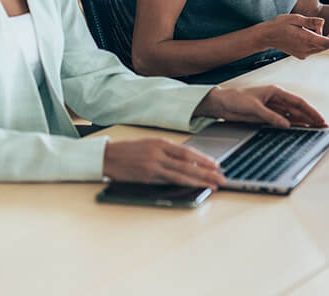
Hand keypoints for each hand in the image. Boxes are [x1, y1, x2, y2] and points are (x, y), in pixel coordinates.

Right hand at [102, 138, 224, 188]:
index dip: (203, 158)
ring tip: (212, 185)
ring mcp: (153, 166)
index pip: (187, 151)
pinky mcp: (147, 177)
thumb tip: (187, 160)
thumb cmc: (129, 150)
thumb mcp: (150, 144)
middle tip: (221, 178)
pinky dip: (182, 184)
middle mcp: (159, 153)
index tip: (216, 164)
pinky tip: (192, 187)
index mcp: (160, 143)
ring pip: (181, 175)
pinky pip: (168, 182)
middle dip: (206, 172)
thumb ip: (167, 151)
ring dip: (198, 180)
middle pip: (187, 164)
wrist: (107, 157)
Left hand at [193, 85, 327, 128]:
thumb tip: (286, 124)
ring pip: (291, 116)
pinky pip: (282, 121)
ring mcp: (271, 108)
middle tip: (321, 125)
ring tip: (313, 129)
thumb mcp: (254, 107)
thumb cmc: (235, 98)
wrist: (221, 104)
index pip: (297, 101)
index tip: (319, 118)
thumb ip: (271, 116)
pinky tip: (297, 129)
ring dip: (301, 122)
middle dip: (309, 117)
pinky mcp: (266, 116)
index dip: (309, 110)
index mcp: (274, 91)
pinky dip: (290, 125)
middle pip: (296, 109)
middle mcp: (275, 99)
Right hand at [262, 14, 328, 58]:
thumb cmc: (279, 25)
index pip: (328, 42)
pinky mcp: (301, 53)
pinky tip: (320, 32)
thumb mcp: (296, 18)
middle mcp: (307, 49)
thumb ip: (311, 21)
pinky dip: (320, 40)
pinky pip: (315, 48)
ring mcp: (304, 53)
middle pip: (327, 44)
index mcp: (307, 39)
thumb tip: (323, 22)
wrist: (266, 36)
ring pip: (322, 46)